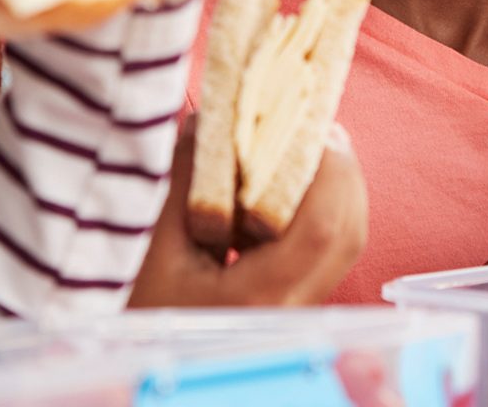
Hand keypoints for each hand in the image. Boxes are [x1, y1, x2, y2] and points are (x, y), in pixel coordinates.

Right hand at [128, 119, 367, 307]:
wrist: (143, 365)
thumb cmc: (142, 315)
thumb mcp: (153, 246)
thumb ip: (184, 181)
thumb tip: (206, 122)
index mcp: (259, 295)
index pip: (321, 229)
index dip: (326, 171)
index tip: (308, 125)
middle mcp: (290, 308)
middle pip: (346, 235)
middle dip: (339, 174)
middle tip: (315, 129)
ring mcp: (295, 308)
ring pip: (341, 243)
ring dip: (330, 190)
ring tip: (302, 149)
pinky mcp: (291, 301)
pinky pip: (323, 250)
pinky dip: (316, 209)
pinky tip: (284, 186)